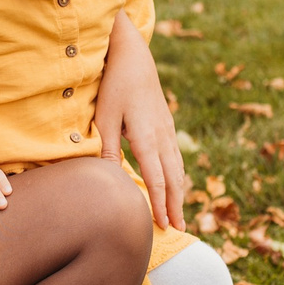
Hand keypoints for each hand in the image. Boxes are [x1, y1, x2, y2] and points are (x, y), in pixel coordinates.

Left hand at [98, 14, 184, 229]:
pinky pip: (176, 156)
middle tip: (178, 230)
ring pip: (177, 168)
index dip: (159, 203)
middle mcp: (162, 135)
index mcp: (146, 136)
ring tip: (179, 214)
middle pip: (172, 178)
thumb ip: (107, 148)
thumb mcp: (104, 116)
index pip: (156, 178)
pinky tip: (175, 184)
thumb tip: (109, 178)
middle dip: (175, 205)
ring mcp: (167, 129)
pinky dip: (177, 175)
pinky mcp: (166, 124)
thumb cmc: (113, 84)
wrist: (132, 55)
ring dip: (179, 192)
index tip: (163, 225)